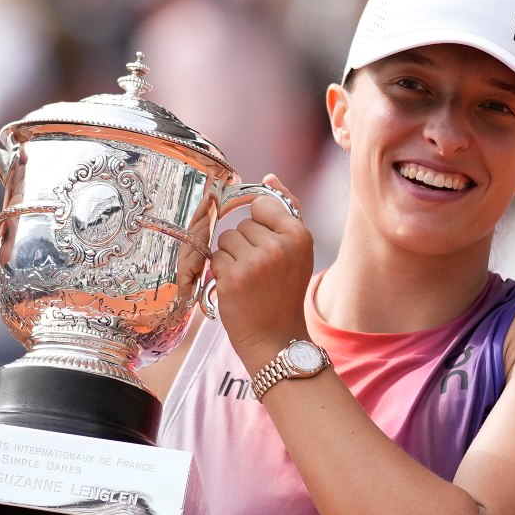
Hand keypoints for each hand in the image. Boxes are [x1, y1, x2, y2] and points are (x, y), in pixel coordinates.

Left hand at [211, 175, 313, 356]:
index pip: (262, 204)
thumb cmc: (284, 292)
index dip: (260, 226)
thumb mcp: (297, 250)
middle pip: (242, 224)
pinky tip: (236, 289)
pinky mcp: (232, 277)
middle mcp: (278, 246)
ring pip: (226, 239)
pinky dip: (221, 272)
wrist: (276, 338)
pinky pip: (215, 257)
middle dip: (245, 245)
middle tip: (260, 273)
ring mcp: (255, 262)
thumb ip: (286, 210)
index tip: (268, 248)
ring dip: (231, 258)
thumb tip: (269, 177)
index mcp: (299, 235)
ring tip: (248, 280)